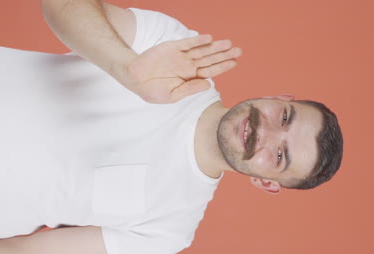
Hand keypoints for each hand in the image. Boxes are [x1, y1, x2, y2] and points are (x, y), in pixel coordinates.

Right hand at [124, 34, 241, 103]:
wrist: (134, 79)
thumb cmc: (152, 91)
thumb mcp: (173, 95)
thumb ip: (190, 89)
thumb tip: (208, 84)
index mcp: (189, 78)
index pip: (210, 71)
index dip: (223, 66)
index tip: (235, 62)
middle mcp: (187, 65)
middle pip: (209, 59)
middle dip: (224, 54)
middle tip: (239, 50)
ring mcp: (180, 56)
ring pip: (201, 50)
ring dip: (214, 47)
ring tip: (228, 43)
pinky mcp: (171, 48)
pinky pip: (187, 43)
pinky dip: (197, 40)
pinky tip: (208, 38)